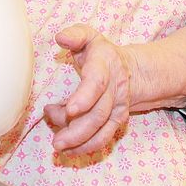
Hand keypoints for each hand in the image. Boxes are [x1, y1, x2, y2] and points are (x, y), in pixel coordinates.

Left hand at [44, 25, 134, 155]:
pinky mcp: (117, 120)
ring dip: (80, 141)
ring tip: (58, 145)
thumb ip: (75, 34)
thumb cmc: (100, 53)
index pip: (96, 83)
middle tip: (55, 138)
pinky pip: (105, 137)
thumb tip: (60, 38)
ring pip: (101, 129)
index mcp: (105, 65)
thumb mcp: (89, 36)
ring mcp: (117, 107)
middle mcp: (114, 89)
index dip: (85, 97)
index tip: (70, 109)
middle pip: (98, 113)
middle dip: (76, 128)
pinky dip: (88, 147)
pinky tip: (70, 151)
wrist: (130, 70)